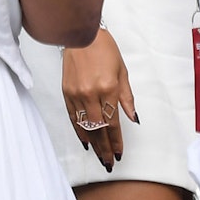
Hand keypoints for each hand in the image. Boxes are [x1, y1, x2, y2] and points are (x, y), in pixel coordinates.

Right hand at [62, 27, 137, 170]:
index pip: (114, 123)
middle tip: (108, 162)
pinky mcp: (66, 94)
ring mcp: (77, 95)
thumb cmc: (105, 50)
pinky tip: (85, 142)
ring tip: (99, 157)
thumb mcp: (122, 72)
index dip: (116, 141)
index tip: (119, 153)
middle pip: (99, 130)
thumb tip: (133, 118)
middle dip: (105, 148)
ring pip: (86, 127)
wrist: (82, 36)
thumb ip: (127, 98)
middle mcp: (91, 95)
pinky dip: (80, 132)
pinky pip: (74, 118)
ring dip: (93, 144)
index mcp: (108, 89)